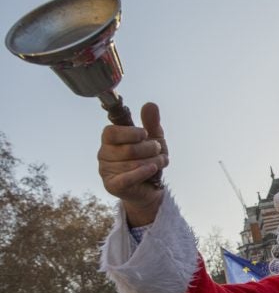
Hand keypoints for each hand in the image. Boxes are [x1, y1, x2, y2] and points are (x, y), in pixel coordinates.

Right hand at [98, 103, 168, 225]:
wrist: (150, 187)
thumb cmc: (148, 159)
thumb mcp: (153, 139)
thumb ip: (151, 123)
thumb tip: (150, 105)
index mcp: (110, 140)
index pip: (112, 132)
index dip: (130, 133)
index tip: (145, 134)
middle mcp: (104, 154)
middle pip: (128, 149)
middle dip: (150, 149)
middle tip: (159, 150)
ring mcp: (106, 171)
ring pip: (132, 164)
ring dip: (153, 162)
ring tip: (160, 162)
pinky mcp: (113, 186)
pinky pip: (128, 177)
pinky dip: (143, 172)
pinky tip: (153, 169)